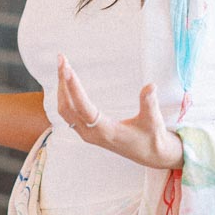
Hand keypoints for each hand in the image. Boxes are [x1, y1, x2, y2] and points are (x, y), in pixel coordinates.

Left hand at [56, 54, 182, 170]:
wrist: (151, 155)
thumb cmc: (152, 137)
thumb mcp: (153, 120)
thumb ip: (150, 104)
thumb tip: (151, 86)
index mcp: (106, 131)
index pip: (84, 108)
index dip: (74, 89)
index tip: (67, 69)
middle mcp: (91, 134)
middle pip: (67, 107)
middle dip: (62, 82)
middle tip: (61, 59)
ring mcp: (86, 134)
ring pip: (64, 110)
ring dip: (61, 88)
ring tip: (62, 65)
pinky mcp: (86, 131)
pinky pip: (68, 113)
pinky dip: (64, 96)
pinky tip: (66, 82)